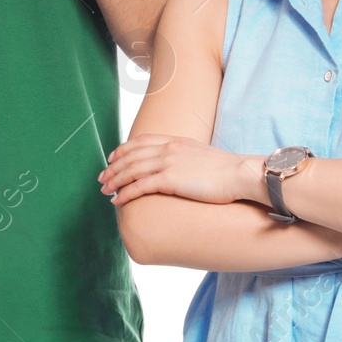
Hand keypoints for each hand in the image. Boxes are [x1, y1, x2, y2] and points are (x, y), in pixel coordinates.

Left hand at [98, 134, 263, 206]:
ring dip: (115, 180)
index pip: (141, 141)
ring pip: (131, 170)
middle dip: (114, 167)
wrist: (240, 174)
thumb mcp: (202, 156)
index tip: (112, 158)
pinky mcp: (171, 180)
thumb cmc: (227, 171)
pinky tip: (117, 200)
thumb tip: (180, 168)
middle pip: (132, 156)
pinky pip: (140, 186)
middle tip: (102, 178)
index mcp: (176, 141)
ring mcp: (168, 163)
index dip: (124, 149)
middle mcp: (169, 149)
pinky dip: (125, 193)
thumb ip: (186, 157)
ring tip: (104, 190)